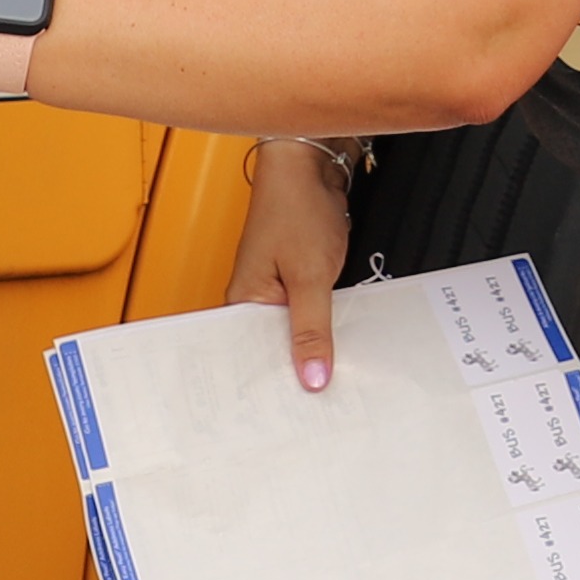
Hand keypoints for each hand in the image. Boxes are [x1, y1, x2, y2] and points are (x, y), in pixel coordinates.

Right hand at [234, 142, 350, 391]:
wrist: (311, 163)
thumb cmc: (297, 207)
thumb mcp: (310, 276)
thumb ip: (313, 329)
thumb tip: (313, 378)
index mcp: (241, 302)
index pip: (248, 358)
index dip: (271, 386)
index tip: (293, 417)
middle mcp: (252, 300)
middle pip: (272, 350)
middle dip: (296, 373)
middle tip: (322, 409)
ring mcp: (274, 291)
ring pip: (293, 334)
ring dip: (312, 350)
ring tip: (333, 384)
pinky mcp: (295, 282)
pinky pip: (307, 316)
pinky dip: (322, 329)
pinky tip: (337, 347)